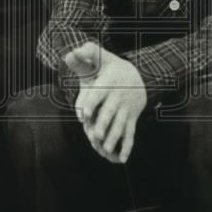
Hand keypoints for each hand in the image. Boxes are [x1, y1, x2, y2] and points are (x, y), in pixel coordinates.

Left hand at [65, 41, 146, 163]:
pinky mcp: (132, 118)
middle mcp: (118, 98)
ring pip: (120, 126)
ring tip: (105, 150)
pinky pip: (131, 133)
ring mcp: (126, 110)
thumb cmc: (112, 67)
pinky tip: (121, 159)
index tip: (83, 115)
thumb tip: (71, 52)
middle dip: (103, 125)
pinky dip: (127, 146)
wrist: (139, 74)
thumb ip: (87, 53)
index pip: (99, 95)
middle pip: (110, 113)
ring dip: (113, 138)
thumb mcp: (102, 57)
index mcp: (108, 84)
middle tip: (94, 136)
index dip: (91, 104)